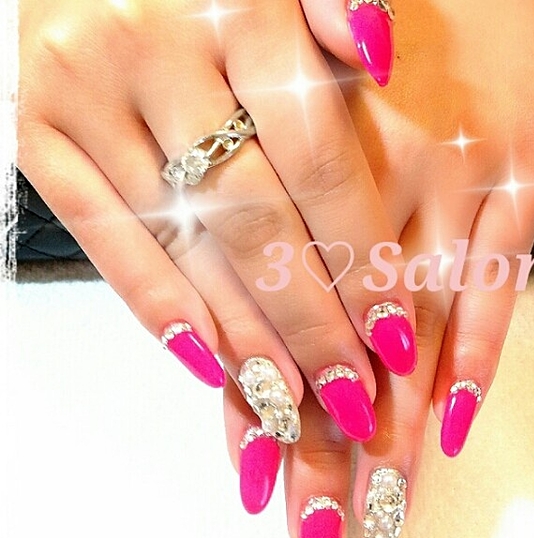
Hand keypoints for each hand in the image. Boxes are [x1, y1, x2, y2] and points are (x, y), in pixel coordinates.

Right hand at [18, 0, 418, 443]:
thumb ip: (330, 12)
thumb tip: (382, 52)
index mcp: (245, 7)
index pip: (321, 166)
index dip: (362, 261)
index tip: (395, 339)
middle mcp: (162, 49)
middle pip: (257, 220)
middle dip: (310, 321)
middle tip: (352, 396)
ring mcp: (89, 92)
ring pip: (185, 243)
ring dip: (242, 333)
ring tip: (291, 400)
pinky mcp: (37, 130)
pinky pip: (100, 235)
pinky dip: (153, 304)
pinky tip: (204, 361)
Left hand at [224, 0, 533, 537]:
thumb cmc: (367, 44)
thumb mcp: (300, 117)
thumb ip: (276, 220)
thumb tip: (248, 318)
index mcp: (298, 176)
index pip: (276, 323)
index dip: (271, 405)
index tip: (264, 478)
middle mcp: (367, 187)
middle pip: (340, 342)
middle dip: (327, 439)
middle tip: (317, 524)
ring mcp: (448, 182)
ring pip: (411, 329)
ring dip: (392, 419)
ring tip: (376, 499)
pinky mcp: (516, 173)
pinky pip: (495, 283)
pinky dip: (476, 356)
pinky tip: (452, 421)